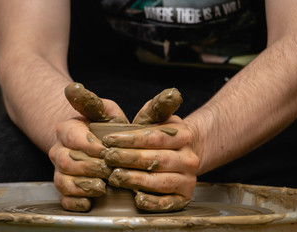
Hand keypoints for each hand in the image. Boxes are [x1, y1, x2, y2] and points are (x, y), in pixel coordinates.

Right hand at [49, 83, 127, 211]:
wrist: (93, 143)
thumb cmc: (103, 126)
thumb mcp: (105, 111)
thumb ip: (94, 103)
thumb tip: (73, 88)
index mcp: (67, 129)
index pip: (73, 137)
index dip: (90, 145)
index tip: (108, 150)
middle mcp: (58, 150)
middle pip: (67, 161)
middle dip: (90, 167)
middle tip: (110, 171)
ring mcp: (59, 170)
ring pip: (63, 181)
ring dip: (83, 186)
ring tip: (102, 187)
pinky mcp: (64, 187)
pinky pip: (63, 198)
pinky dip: (75, 203)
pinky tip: (89, 203)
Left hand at [102, 88, 198, 211]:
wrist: (183, 154)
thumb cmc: (161, 135)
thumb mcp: (158, 118)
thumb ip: (158, 106)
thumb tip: (173, 92)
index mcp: (184, 136)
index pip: (155, 137)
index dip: (130, 139)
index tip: (108, 139)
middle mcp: (189, 158)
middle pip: (156, 160)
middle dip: (128, 159)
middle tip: (107, 158)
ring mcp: (188, 180)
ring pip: (161, 182)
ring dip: (136, 180)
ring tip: (115, 177)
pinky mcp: (184, 198)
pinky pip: (169, 203)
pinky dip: (152, 203)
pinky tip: (136, 198)